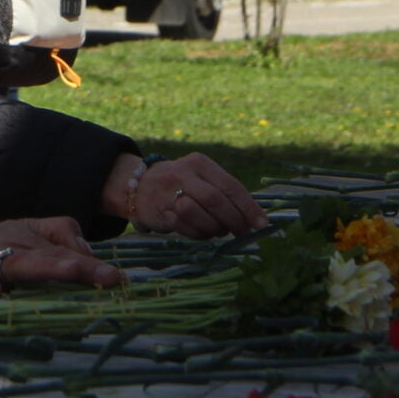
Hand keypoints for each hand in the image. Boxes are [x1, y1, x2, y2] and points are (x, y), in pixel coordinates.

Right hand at [0, 216, 125, 298]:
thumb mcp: (12, 235)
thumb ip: (51, 236)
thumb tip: (88, 253)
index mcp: (20, 236)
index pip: (63, 241)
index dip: (91, 260)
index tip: (119, 280)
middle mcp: (3, 248)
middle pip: (47, 256)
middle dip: (80, 267)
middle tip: (110, 281)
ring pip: (15, 267)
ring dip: (44, 270)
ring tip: (71, 274)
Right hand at [104, 152, 266, 237]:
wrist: (137, 186)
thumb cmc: (180, 184)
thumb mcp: (201, 177)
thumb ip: (224, 193)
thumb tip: (255, 218)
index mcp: (200, 163)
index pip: (230, 185)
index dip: (248, 207)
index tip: (261, 224)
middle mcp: (184, 174)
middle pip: (216, 200)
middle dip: (234, 220)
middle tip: (241, 233)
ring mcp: (170, 193)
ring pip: (200, 215)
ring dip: (215, 229)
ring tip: (219, 231)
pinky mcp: (161, 211)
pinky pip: (187, 228)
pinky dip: (199, 234)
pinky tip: (202, 233)